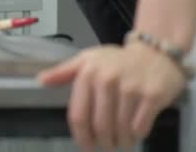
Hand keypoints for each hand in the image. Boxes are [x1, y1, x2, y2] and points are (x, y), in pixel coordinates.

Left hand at [38, 43, 185, 151]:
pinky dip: (136, 135)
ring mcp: (131, 88)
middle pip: (100, 127)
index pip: (78, 115)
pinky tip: (135, 132)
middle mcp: (108, 80)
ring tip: (121, 141)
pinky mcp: (152, 95)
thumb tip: (40, 80)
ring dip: (121, 142)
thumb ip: (63, 72)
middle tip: (107, 145)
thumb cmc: (117, 61)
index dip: (81, 137)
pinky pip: (140, 128)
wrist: (155, 53)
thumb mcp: (87, 60)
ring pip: (121, 130)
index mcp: (88, 73)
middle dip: (103, 143)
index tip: (86, 146)